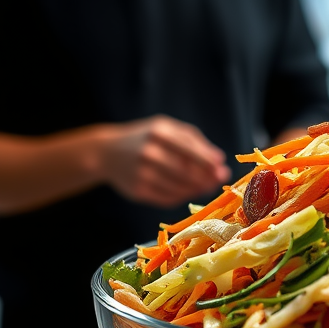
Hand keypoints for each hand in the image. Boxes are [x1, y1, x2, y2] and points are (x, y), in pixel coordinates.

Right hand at [99, 116, 230, 207]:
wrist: (106, 152)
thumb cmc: (143, 138)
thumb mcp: (164, 128)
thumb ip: (192, 140)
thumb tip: (219, 160)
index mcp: (159, 133)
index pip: (190, 150)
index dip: (208, 163)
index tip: (222, 169)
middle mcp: (149, 152)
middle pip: (186, 172)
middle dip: (205, 179)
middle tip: (215, 182)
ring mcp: (142, 173)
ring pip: (178, 187)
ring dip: (195, 190)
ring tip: (203, 187)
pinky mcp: (137, 190)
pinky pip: (166, 198)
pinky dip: (180, 197)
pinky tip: (186, 192)